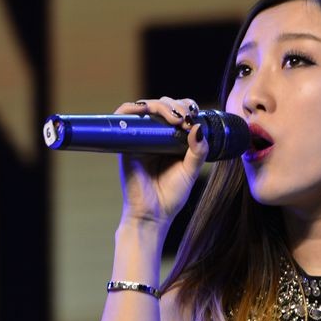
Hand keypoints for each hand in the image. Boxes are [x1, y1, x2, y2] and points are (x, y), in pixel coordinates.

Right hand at [114, 96, 207, 227]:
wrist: (152, 215)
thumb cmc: (171, 196)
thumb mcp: (191, 171)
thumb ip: (198, 150)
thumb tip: (198, 127)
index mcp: (171, 140)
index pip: (177, 111)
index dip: (185, 107)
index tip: (193, 117)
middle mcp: (154, 136)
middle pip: (162, 105)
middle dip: (175, 105)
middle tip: (184, 119)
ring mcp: (139, 138)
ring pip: (145, 107)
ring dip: (159, 105)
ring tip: (173, 118)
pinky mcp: (125, 144)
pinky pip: (122, 118)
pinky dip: (131, 108)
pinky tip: (144, 109)